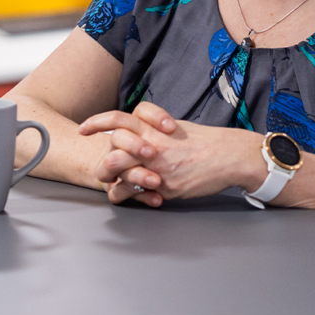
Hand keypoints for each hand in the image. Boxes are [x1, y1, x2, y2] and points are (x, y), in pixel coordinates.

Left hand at [79, 102, 261, 204]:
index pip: (118, 119)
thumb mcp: (176, 128)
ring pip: (121, 170)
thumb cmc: (205, 142)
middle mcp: (152, 145)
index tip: (84, 129)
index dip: (97, 122)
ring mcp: (157, 167)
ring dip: (112, 178)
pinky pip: (136, 192)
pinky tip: (124, 195)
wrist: (231, 157)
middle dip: (104, 159)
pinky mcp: (165, 186)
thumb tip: (133, 133)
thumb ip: (152, 130)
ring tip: (111, 183)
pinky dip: (126, 194)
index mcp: (154, 129)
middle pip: (114, 147)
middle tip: (101, 168)